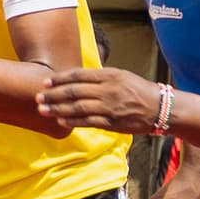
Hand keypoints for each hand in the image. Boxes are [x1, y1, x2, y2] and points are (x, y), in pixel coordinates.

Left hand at [40, 66, 166, 133]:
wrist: (161, 108)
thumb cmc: (140, 91)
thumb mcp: (122, 76)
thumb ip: (101, 77)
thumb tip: (78, 78)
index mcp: (110, 75)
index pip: (79, 75)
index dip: (60, 79)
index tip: (45, 82)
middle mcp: (108, 90)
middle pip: (74, 91)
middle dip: (53, 94)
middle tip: (38, 97)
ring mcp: (110, 107)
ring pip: (78, 107)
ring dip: (58, 108)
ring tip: (43, 110)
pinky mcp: (112, 122)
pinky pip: (88, 121)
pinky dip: (73, 121)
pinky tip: (61, 120)